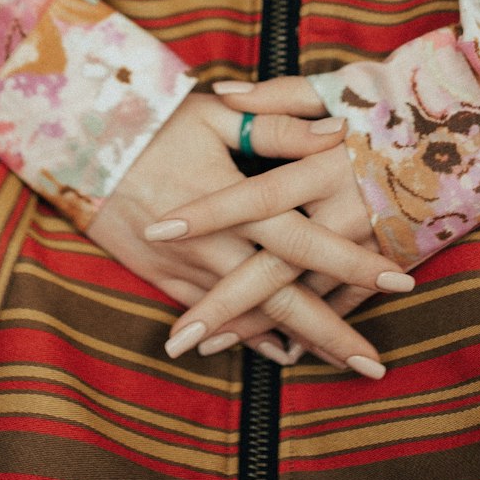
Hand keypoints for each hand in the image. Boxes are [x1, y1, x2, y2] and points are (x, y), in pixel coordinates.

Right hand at [88, 91, 401, 373]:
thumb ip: (281, 127)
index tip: (398, 280)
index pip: (306, 241)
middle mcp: (215, 245)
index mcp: (237, 201)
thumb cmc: (157, 119)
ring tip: (339, 360)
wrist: (81, 145)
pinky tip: (277, 349)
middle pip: (282, 299)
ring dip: (294, 340)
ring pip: (249, 317)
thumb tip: (338, 131)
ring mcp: (185, 268)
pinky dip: (246, 337)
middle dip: (330, 334)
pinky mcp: (162, 276)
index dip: (352, 264)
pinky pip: (212, 315)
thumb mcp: (219, 114)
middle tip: (374, 365)